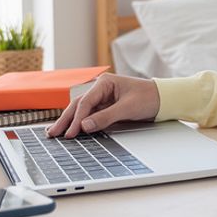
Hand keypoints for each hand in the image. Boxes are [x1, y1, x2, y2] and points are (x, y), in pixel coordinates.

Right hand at [45, 74, 160, 137]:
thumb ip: (106, 117)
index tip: (71, 132)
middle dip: (65, 120)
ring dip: (69, 122)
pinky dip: (80, 123)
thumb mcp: (128, 108)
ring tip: (56, 133)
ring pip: (81, 111)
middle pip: (78, 105)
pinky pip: (89, 115)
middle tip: (53, 133)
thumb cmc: (148, 97)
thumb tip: (85, 126)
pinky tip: (71, 130)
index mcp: (104, 83)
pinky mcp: (105, 107)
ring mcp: (102, 98)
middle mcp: (100, 89)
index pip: (85, 102)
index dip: (77, 119)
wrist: (163, 99)